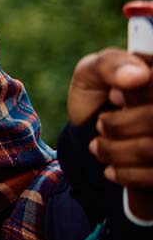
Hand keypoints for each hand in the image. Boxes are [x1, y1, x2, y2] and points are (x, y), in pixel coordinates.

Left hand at [73, 49, 152, 207]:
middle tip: (102, 124)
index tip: (114, 95)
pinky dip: (125, 174)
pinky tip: (112, 169)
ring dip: (116, 151)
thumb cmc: (99, 93)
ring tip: (100, 146)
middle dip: (118, 126)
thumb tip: (138, 75)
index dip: (134, 97)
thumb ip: (110, 64)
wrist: (93, 131)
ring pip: (151, 150)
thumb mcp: (93, 72)